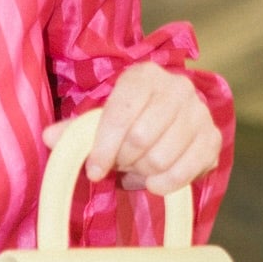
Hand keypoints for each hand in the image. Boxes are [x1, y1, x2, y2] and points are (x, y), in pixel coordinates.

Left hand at [44, 62, 221, 194]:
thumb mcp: (99, 122)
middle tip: (121, 163)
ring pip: (161, 158)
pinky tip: (155, 180)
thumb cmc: (127, 123)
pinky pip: (184, 173)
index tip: (94, 170)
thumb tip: (49, 137)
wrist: (168, 123)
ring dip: (143, 172)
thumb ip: (75, 131)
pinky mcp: (212, 139)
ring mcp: (199, 112)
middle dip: (124, 160)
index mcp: (143, 76)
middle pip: (141, 139)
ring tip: (139, 166)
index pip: (120, 114)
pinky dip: (164, 185)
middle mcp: (177, 87)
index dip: (103, 148)